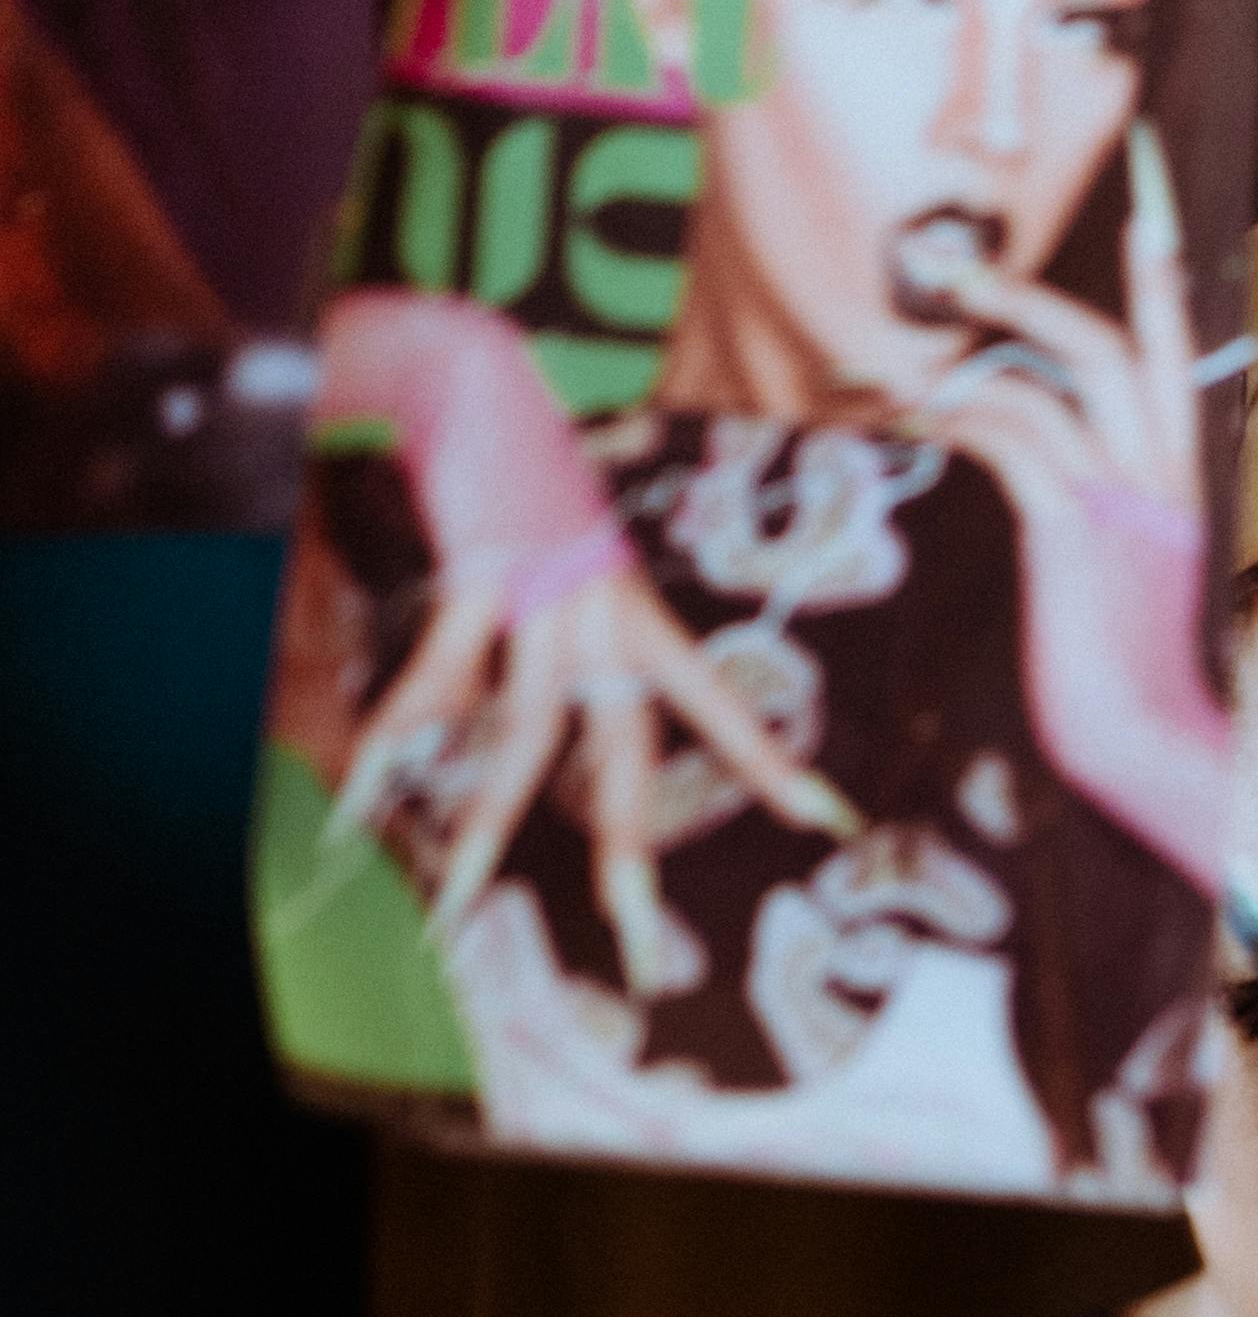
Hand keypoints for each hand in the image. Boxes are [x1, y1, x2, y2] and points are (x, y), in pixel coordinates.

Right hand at [317, 291, 855, 983]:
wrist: (472, 366)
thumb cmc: (514, 469)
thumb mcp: (555, 556)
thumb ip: (544, 636)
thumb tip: (498, 717)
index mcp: (632, 607)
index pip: (714, 701)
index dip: (768, 762)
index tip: (829, 820)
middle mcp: (600, 609)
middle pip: (627, 753)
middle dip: (631, 854)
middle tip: (637, 950)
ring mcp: (540, 595)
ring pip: (525, 735)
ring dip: (489, 823)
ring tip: (457, 903)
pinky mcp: (475, 572)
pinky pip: (436, 675)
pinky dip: (401, 731)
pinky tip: (369, 789)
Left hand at [905, 122, 1226, 894]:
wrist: (1143, 744)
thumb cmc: (1119, 675)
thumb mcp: (1108, 574)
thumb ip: (1084, 503)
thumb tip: (1025, 454)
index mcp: (1176, 481)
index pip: (1172, 357)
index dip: (1160, 281)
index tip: (1152, 206)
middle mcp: (1159, 478)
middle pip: (1110, 346)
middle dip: (1030, 293)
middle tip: (951, 266)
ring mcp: (1121, 502)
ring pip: (1056, 380)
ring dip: (969, 351)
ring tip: (894, 352)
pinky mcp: (1074, 531)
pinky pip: (1013, 438)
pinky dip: (955, 412)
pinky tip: (906, 410)